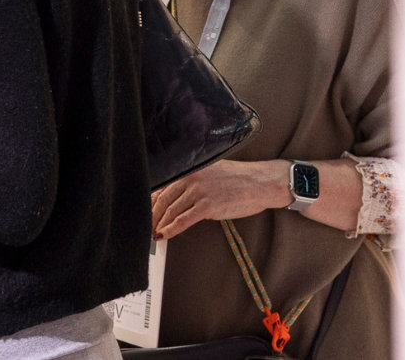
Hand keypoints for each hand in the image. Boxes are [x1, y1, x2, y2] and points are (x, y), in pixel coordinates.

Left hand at [151, 160, 288, 239]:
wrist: (260, 182)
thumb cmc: (239, 179)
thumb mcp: (211, 172)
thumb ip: (192, 180)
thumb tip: (174, 196)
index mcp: (190, 168)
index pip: (162, 185)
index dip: (150, 200)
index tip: (143, 210)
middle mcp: (191, 177)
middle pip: (162, 198)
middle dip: (151, 214)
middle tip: (145, 225)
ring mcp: (199, 191)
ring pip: (170, 210)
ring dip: (159, 224)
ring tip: (153, 233)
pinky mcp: (208, 205)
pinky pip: (183, 220)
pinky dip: (171, 229)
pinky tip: (164, 235)